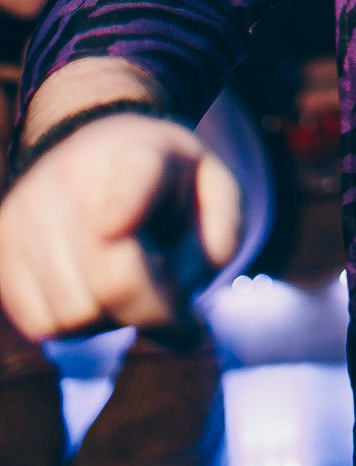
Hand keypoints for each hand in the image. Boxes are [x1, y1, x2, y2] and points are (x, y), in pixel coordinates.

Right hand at [0, 114, 240, 335]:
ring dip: (111, 320)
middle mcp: (73, 174)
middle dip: (153, 309)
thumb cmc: (165, 177)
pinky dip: (73, 325)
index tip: (115, 227)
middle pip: (114, 280)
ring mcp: (29, 210)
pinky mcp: (1, 243)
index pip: (132, 177)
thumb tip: (183, 316)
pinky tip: (92, 289)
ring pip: (75, 314)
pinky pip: (39, 323)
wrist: (94, 140)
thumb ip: (222, 237)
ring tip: (128, 282)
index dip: (124, 205)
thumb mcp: (213, 186)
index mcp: (141, 150)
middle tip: (171, 301)